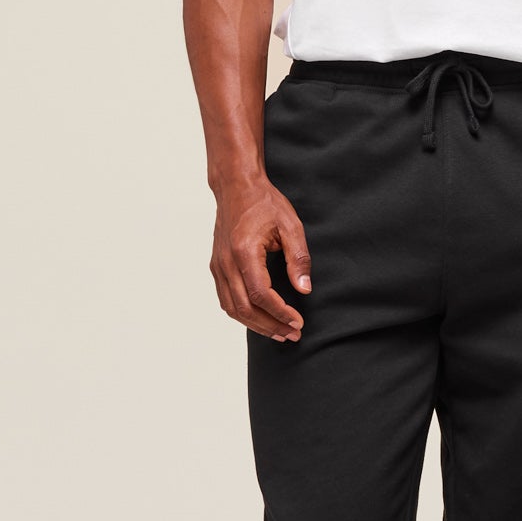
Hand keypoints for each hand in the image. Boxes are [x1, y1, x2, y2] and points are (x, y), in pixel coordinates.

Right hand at [210, 178, 312, 340]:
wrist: (236, 186)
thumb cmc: (264, 202)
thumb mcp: (290, 225)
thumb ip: (298, 258)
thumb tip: (304, 289)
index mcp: (244, 251)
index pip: (260, 294)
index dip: (280, 313)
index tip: (297, 322)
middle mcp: (226, 262)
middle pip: (244, 308)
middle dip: (270, 326)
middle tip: (292, 334)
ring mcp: (218, 265)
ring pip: (232, 308)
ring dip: (255, 325)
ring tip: (279, 332)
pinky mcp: (217, 266)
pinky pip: (225, 299)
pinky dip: (242, 314)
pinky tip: (260, 318)